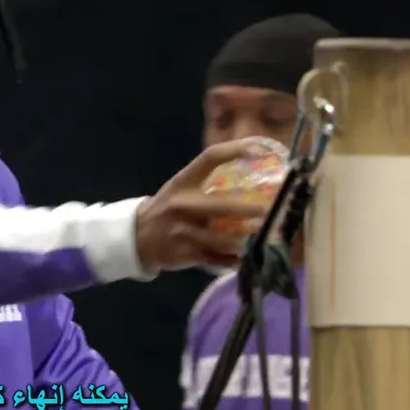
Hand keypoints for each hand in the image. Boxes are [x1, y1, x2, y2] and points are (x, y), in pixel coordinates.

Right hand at [134, 139, 270, 270]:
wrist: (138, 236)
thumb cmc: (169, 208)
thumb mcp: (181, 188)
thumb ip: (209, 182)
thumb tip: (253, 171)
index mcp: (183, 182)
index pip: (209, 158)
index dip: (234, 151)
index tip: (258, 151)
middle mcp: (182, 204)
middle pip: (222, 206)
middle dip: (250, 210)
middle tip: (272, 211)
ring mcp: (183, 231)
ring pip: (223, 238)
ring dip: (247, 239)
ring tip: (268, 237)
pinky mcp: (186, 254)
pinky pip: (218, 259)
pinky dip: (235, 259)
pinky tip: (249, 257)